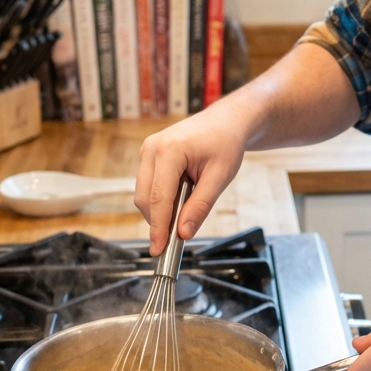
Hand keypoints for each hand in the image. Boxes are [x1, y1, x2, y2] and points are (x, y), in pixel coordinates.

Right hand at [135, 99, 249, 253]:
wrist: (226, 121)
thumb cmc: (226, 143)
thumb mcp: (220, 177)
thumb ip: (200, 206)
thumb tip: (184, 233)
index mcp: (169, 150)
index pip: (158, 198)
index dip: (158, 228)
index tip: (159, 249)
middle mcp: (152, 148)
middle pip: (146, 198)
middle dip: (159, 220)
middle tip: (179, 236)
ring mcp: (147, 150)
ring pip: (144, 193)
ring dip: (162, 208)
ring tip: (189, 202)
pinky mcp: (149, 154)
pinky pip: (148, 185)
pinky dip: (162, 198)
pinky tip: (182, 194)